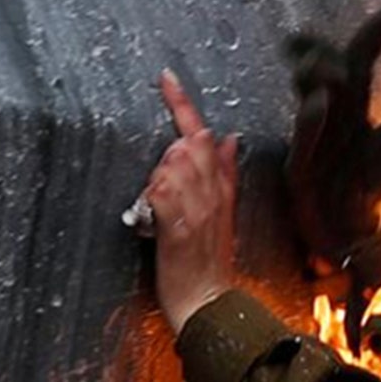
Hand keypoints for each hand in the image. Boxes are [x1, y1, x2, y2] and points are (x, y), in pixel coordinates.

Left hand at [146, 69, 241, 333]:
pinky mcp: (178, 227)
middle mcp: (212, 193)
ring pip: (173, 164)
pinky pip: (161, 193)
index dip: (183, 104)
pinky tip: (153, 211)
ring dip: (158, 178)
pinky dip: (152, 195)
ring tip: (157, 209)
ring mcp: (196, 209)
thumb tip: (227, 137)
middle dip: (169, 150)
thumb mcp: (223, 214)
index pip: (203, 135)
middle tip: (161, 189)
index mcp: (221, 188)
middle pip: (189, 143)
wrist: (210, 304)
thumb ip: (224, 174)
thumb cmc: (208, 263)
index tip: (166, 78)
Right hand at [283, 7, 380, 285]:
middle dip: (324, 53)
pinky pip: (302, 148)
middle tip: (330, 34)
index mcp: (353, 109)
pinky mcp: (303, 176)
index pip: (360, 62)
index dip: (374, 36)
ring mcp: (313, 147)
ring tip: (327, 68)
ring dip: (316, 82)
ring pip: (310, 106)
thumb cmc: (370, 187)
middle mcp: (330, 122)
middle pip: (326, 77)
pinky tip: (316, 106)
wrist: (354, 241)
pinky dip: (309, 127)